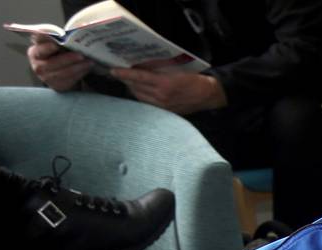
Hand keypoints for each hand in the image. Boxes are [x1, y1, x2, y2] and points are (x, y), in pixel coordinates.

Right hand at [27, 37, 92, 90]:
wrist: (58, 73)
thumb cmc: (56, 55)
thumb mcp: (54, 46)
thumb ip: (55, 40)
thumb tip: (65, 35)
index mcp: (35, 52)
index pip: (39, 48)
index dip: (46, 47)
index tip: (55, 44)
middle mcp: (37, 65)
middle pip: (53, 62)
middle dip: (68, 58)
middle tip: (80, 55)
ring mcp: (46, 77)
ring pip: (64, 72)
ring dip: (78, 67)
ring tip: (89, 62)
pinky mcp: (57, 86)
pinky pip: (70, 79)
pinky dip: (80, 73)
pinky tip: (87, 68)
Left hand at [111, 67, 226, 114]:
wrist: (209, 95)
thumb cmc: (194, 79)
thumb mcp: (176, 70)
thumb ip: (158, 70)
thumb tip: (141, 66)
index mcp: (164, 83)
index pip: (138, 77)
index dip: (124, 73)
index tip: (113, 70)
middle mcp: (162, 96)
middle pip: (136, 88)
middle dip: (127, 80)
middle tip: (120, 73)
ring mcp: (164, 105)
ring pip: (140, 96)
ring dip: (133, 89)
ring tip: (130, 82)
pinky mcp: (167, 111)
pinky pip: (148, 103)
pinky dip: (142, 96)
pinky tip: (141, 91)